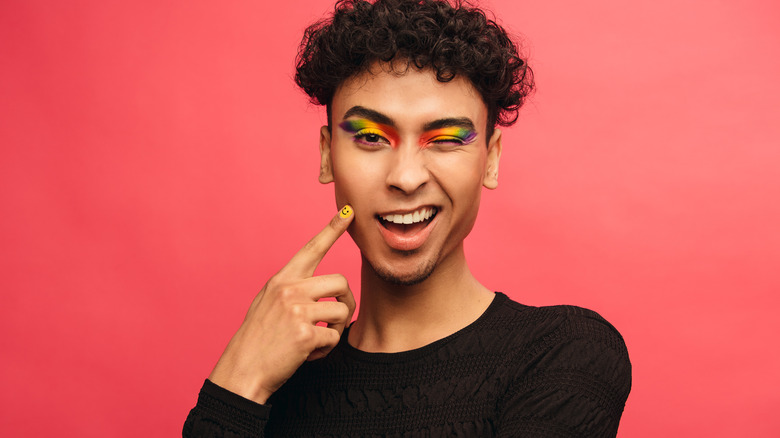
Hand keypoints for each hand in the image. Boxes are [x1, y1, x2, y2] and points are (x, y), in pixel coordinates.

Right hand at [208, 205, 355, 403]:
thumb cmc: (258, 339)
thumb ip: (291, 290)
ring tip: (315, 340)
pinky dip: (326, 350)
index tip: (347, 213)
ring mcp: (297, 310)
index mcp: (281, 280)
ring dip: (335, 330)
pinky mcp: (305, 333)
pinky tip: (307, 354)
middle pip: (340, 282)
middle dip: (346, 302)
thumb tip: (320, 288)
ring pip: (342, 312)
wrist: (243, 369)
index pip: (311, 249)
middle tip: (336, 319)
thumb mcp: (268, 303)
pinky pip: (334, 337)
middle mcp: (289, 290)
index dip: (331, 230)